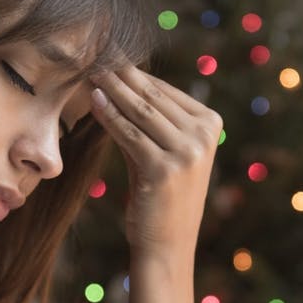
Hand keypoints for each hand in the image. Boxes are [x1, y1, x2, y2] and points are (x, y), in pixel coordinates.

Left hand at [89, 66, 222, 259]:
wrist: (168, 245)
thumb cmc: (161, 197)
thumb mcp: (163, 151)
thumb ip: (149, 120)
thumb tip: (117, 80)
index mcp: (211, 124)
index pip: (166, 90)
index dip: (135, 73)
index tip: (110, 57)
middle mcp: (203, 135)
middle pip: (153, 97)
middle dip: (121, 75)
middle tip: (95, 56)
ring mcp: (187, 152)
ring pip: (140, 111)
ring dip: (112, 89)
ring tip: (91, 73)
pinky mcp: (164, 169)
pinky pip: (128, 134)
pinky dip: (109, 116)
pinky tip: (94, 101)